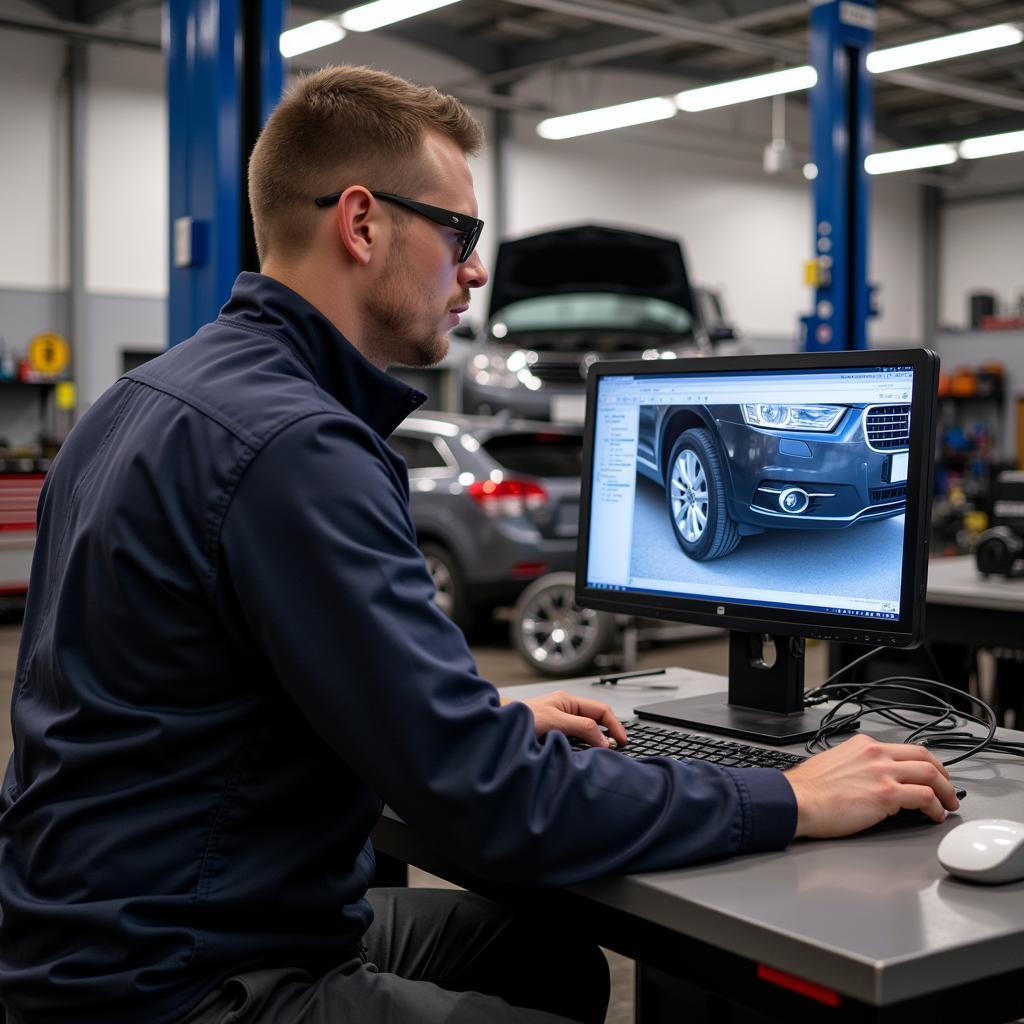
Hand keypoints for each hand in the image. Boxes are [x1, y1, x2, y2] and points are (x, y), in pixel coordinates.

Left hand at [517, 691, 627, 749]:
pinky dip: (585, 743)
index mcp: (569, 700)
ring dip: (597, 739)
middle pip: (596, 718)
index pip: (601, 711)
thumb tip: (604, 739)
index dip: (614, 726)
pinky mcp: (553, 731)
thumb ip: (582, 727)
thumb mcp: (555, 722)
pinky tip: (586, 752)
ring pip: (587, 728)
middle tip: (617, 748)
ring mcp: (559, 719)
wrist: (498, 725)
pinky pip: (576, 736)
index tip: (622, 742)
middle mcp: (566, 708)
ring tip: (604, 752)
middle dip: (608, 732)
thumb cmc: (521, 719)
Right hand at [784, 733, 959, 838]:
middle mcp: (876, 754)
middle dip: (942, 774)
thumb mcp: (833, 763)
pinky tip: (934, 815)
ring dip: (946, 791)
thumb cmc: (807, 789)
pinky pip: (925, 798)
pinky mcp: (887, 794)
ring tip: (948, 803)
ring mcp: (883, 772)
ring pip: (931, 774)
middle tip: (947, 788)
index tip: (928, 772)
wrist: (797, 800)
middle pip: (924, 757)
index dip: (922, 762)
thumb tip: (868, 780)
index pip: (904, 749)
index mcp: (863, 745)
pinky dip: (936, 807)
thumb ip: (855, 765)